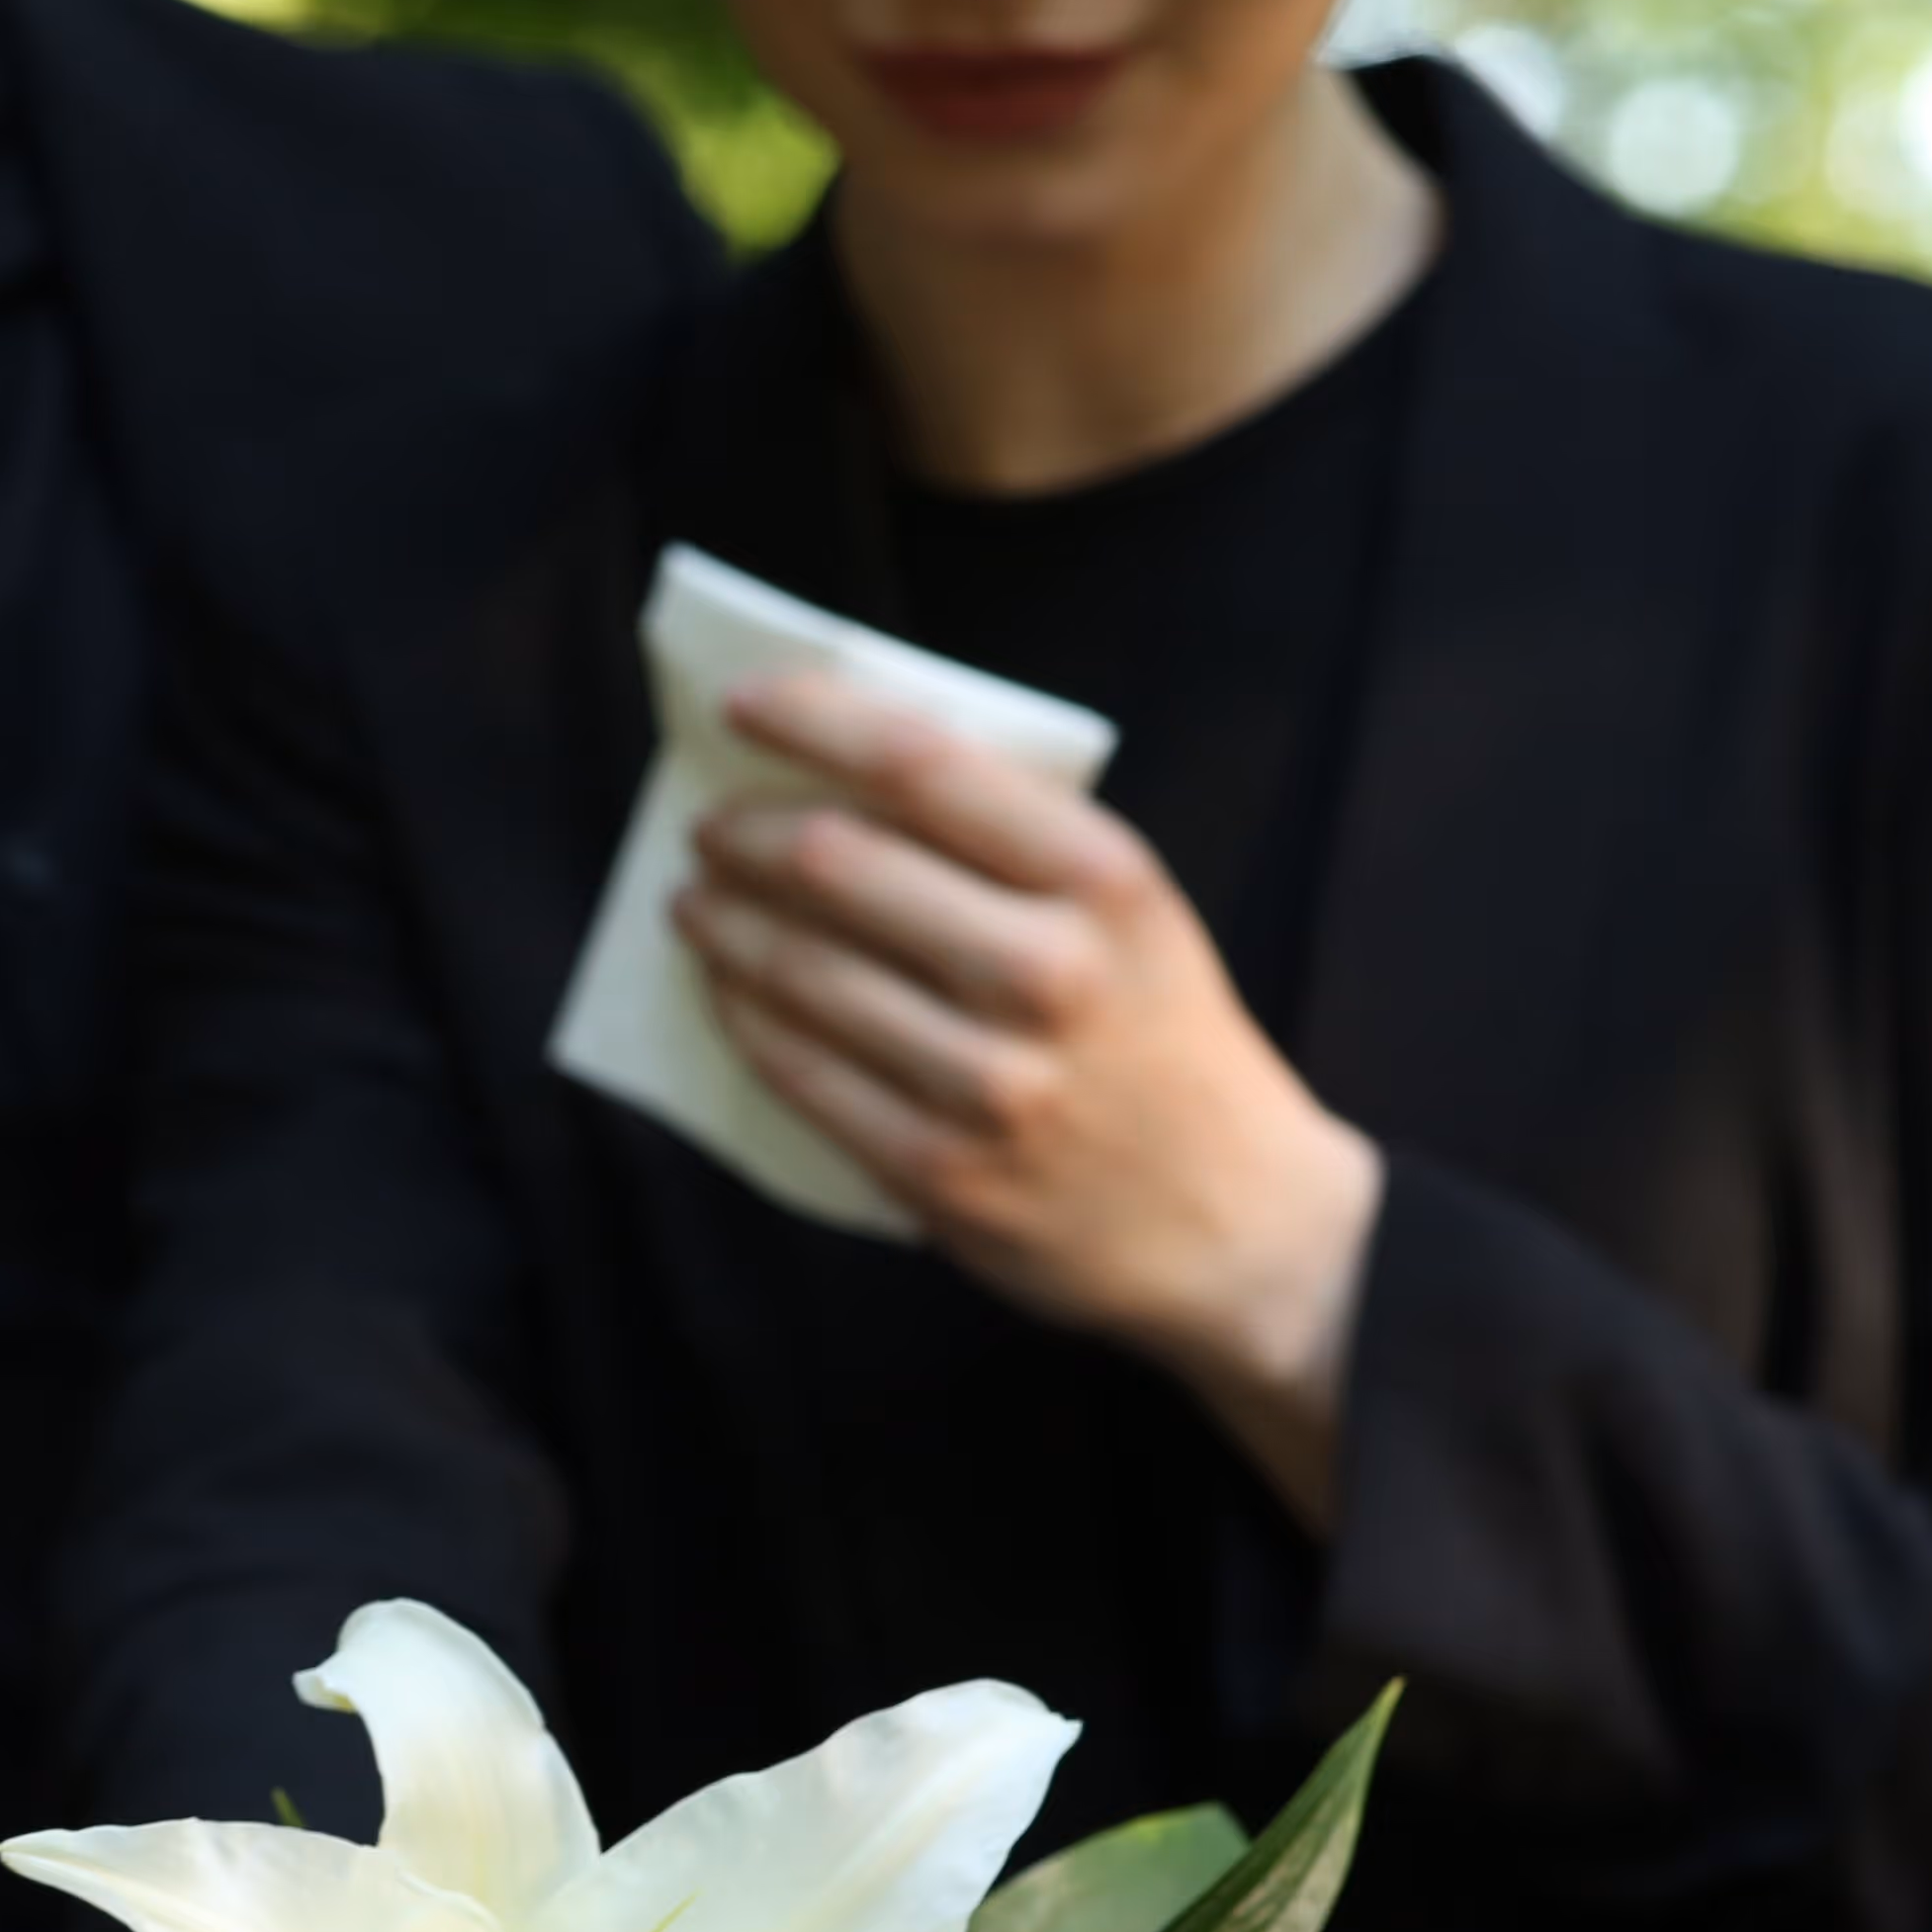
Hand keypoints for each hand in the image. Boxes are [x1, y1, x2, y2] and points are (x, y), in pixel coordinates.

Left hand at [675, 673, 1382, 1520]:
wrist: (1235, 1226)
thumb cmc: (1164, 1042)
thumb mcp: (1133, 917)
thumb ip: (1016, 847)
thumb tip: (849, 776)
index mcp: (1102, 880)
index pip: (921, 766)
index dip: (812, 721)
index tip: (743, 705)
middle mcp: (1049, 971)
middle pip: (839, 865)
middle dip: (745, 836)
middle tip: (708, 829)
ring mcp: (991, 1080)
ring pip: (804, 973)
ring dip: (724, 928)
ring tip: (695, 905)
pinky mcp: (942, 1172)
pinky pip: (804, 1075)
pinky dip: (745, 1020)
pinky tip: (726, 992)